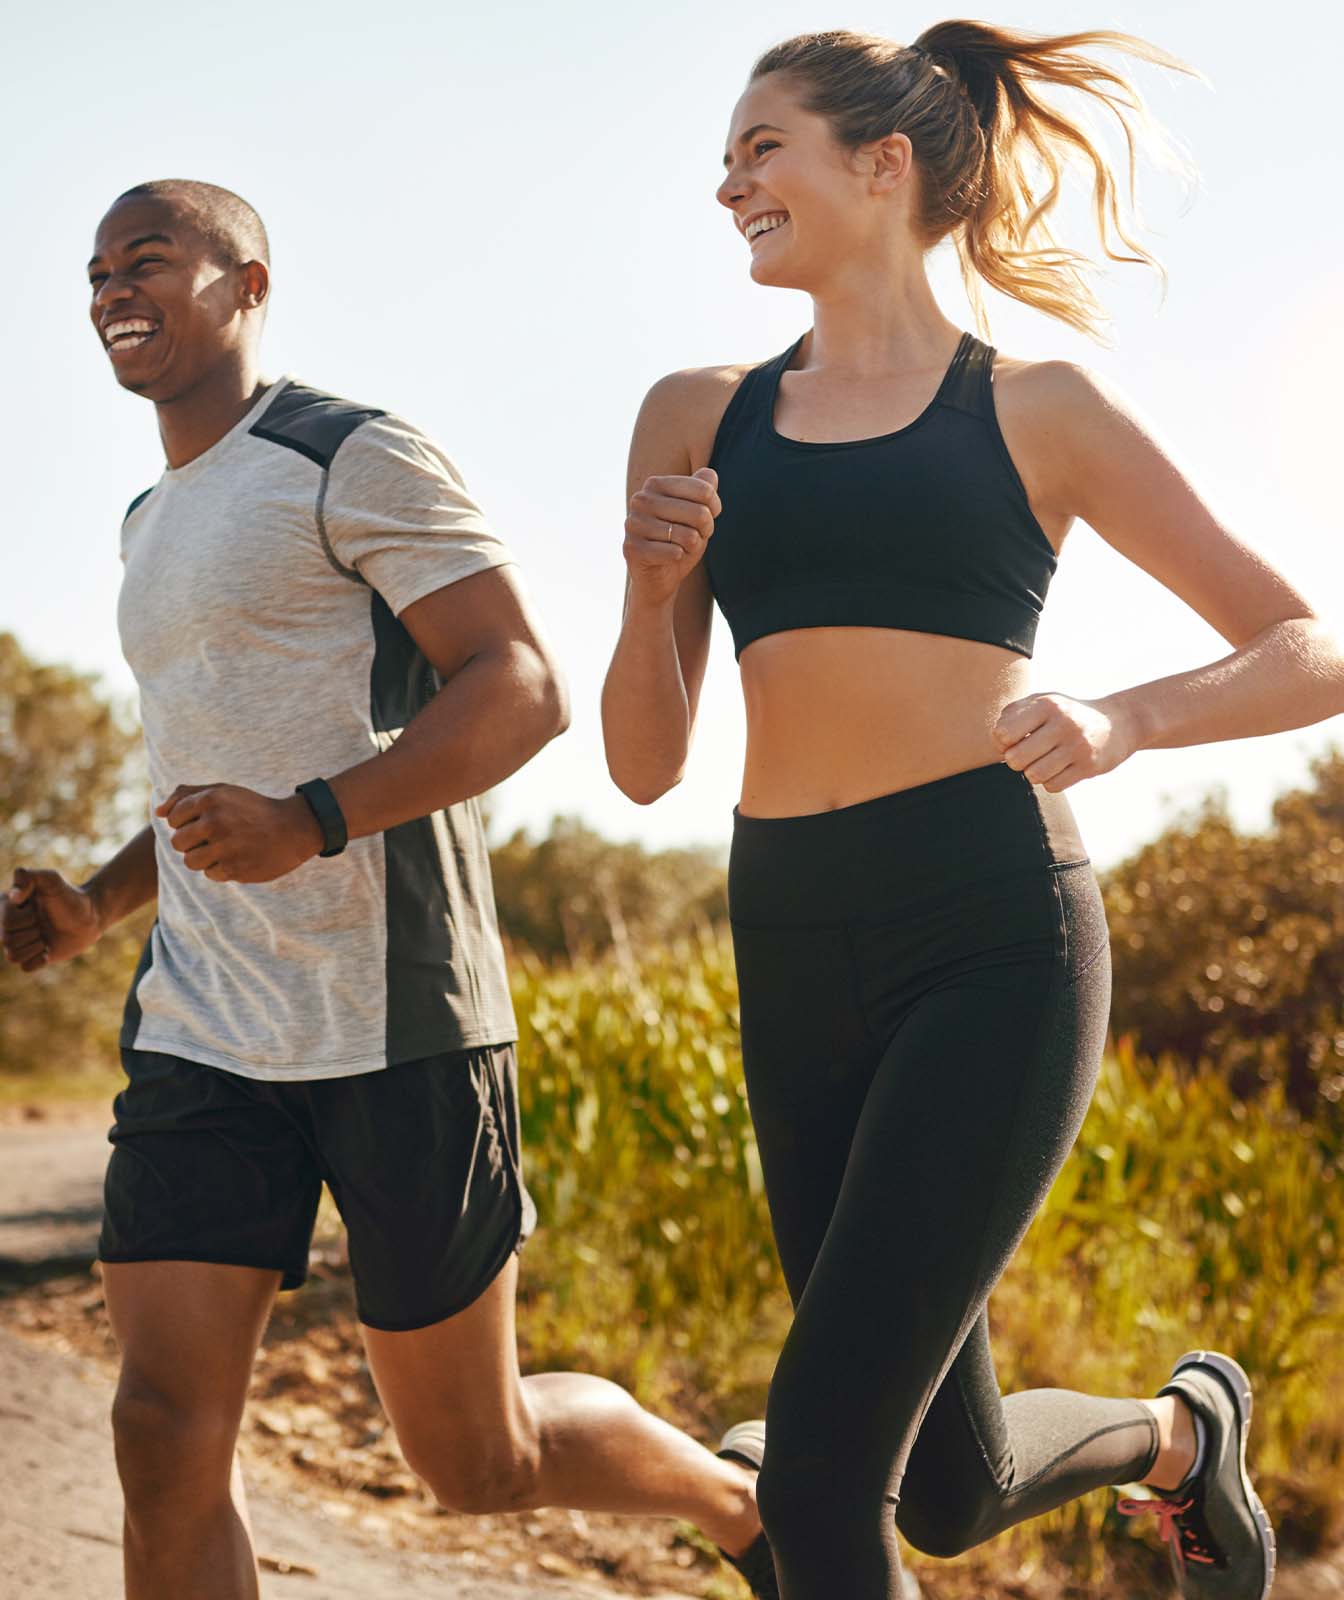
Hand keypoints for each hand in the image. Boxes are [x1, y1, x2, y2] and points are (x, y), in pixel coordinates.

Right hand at [1, 868, 102, 971]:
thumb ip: (29, 876)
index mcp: (8, 907)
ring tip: (45, 937)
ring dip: (34, 946)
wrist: (91, 916)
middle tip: (44, 923)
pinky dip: (38, 960)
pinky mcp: (33, 957)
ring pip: (12, 956)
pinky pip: (25, 967)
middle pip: (6, 939)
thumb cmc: (70, 896)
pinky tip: (48, 950)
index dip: (24, 918)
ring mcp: (21, 942)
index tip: (36, 907)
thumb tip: (13, 896)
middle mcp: (11, 925)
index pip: (4, 921)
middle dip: (31, 931)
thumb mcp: (51, 879)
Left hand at [157, 784, 324, 884]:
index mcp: (210, 800)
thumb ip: (187, 795)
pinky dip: (221, 869)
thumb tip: (158, 812)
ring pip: (190, 862)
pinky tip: (238, 857)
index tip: (206, 821)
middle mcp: (214, 822)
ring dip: (203, 858)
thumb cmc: (252, 809)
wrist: (293, 829)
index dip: (186, 822)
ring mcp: (224, 847)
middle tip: (214, 838)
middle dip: (192, 842)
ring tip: (223, 849)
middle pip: (177, 842)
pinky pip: (210, 874)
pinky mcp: (234, 869)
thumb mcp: (223, 792)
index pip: (173, 818)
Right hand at [624, 467, 721, 605]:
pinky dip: (680, 558)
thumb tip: (710, 474)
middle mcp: (641, 500)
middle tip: (696, 536)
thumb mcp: (697, 512)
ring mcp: (633, 524)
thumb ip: (704, 489)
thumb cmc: (680, 540)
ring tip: (682, 547)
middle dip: (706, 530)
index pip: (704, 490)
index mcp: (655, 484)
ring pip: (689, 536)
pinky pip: (674, 553)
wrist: (658, 576)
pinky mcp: (631, 548)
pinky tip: (671, 557)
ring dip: (692, 546)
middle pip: (699, 513)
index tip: (708, 517)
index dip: (714, 508)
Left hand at [992, 692, 1138, 790]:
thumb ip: (1012, 714)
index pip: (1003, 734)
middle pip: (1016, 759)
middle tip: (1026, 755)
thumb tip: (997, 741)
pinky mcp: (1089, 766)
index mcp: (1046, 704)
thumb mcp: (1042, 702)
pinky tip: (1060, 769)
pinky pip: (1053, 786)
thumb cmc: (1067, 714)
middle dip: (1016, 761)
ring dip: (1033, 773)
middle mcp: (1063, 723)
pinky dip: (1051, 781)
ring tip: (1043, 762)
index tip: (1014, 740)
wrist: (1118, 723)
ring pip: (1034, 775)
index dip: (1001, 743)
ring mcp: (1078, 745)